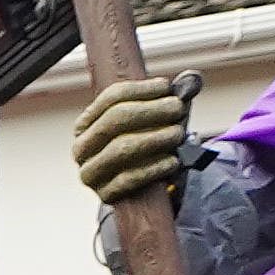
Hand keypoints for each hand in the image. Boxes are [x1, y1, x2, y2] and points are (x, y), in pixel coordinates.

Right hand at [72, 72, 195, 206]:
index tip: (168, 87)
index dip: (142, 89)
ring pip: (121, 148)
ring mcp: (90, 173)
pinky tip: (173, 160)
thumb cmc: (146, 146)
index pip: (112, 97)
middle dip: (151, 111)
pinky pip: (130, 179)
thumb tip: (193, 79)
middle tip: (178, 108)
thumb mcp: (154, 121)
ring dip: (156, 138)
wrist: (140, 189)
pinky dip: (155, 167)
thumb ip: (171, 99)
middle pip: (114, 119)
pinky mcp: (105, 195)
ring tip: (178, 134)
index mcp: (87, 124)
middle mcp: (82, 148)